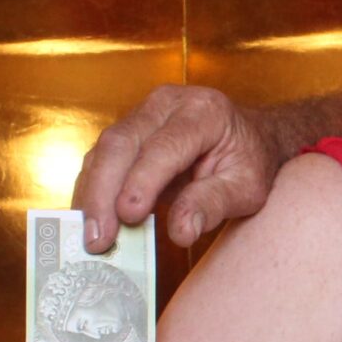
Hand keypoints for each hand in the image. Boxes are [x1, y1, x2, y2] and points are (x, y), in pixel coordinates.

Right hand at [71, 84, 274, 251]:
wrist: (249, 138)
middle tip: (98, 238)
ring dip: (92, 196)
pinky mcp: (128, 131)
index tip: (128, 216)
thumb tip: (180, 231)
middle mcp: (168, 103)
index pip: (164, 146)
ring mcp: (143, 113)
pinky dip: (93, 192)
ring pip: (104, 150)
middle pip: (121, 143)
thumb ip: (214, 205)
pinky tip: (92, 222)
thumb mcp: (247, 187)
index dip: (142, 181)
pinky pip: (101, 159)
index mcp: (204, 112)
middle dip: (104, 193)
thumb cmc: (250, 161)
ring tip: (92, 238)